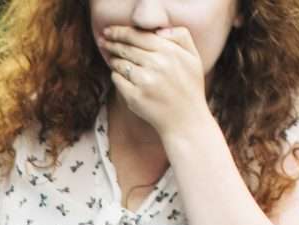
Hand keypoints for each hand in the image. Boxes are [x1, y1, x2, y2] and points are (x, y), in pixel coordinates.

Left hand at [102, 24, 209, 139]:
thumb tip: (159, 30)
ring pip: (120, 63)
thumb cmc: (190, 87)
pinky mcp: (135, 97)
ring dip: (114, 60)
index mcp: (169, 51)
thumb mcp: (193, 57)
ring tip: (113, 59)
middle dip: (113, 44)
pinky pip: (117, 80)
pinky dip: (116, 76)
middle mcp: (156, 64)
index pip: (138, 35)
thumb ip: (180, 36)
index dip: (120, 31)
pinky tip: (120, 76)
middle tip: (105, 42)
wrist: (186, 121)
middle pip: (126, 48)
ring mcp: (144, 82)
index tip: (110, 31)